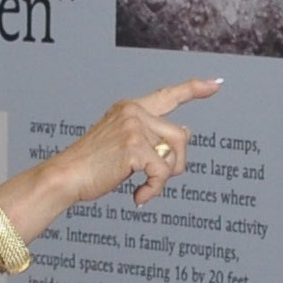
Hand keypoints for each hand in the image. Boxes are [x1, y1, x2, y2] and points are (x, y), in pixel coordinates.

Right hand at [51, 80, 221, 207]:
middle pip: (180, 135)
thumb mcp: (123, 147)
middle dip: (177, 162)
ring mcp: (134, 127)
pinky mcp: (134, 147)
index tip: (215, 84)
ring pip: (175, 154)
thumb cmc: (91, 167)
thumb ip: (151, 139)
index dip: (193, 89)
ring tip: (147, 188)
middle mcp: (134, 111)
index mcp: (130, 108)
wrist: (66, 176)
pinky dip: (153, 190)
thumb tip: (186, 135)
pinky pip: (161, 173)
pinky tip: (138, 198)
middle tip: (159, 180)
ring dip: (165, 177)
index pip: (167, 95)